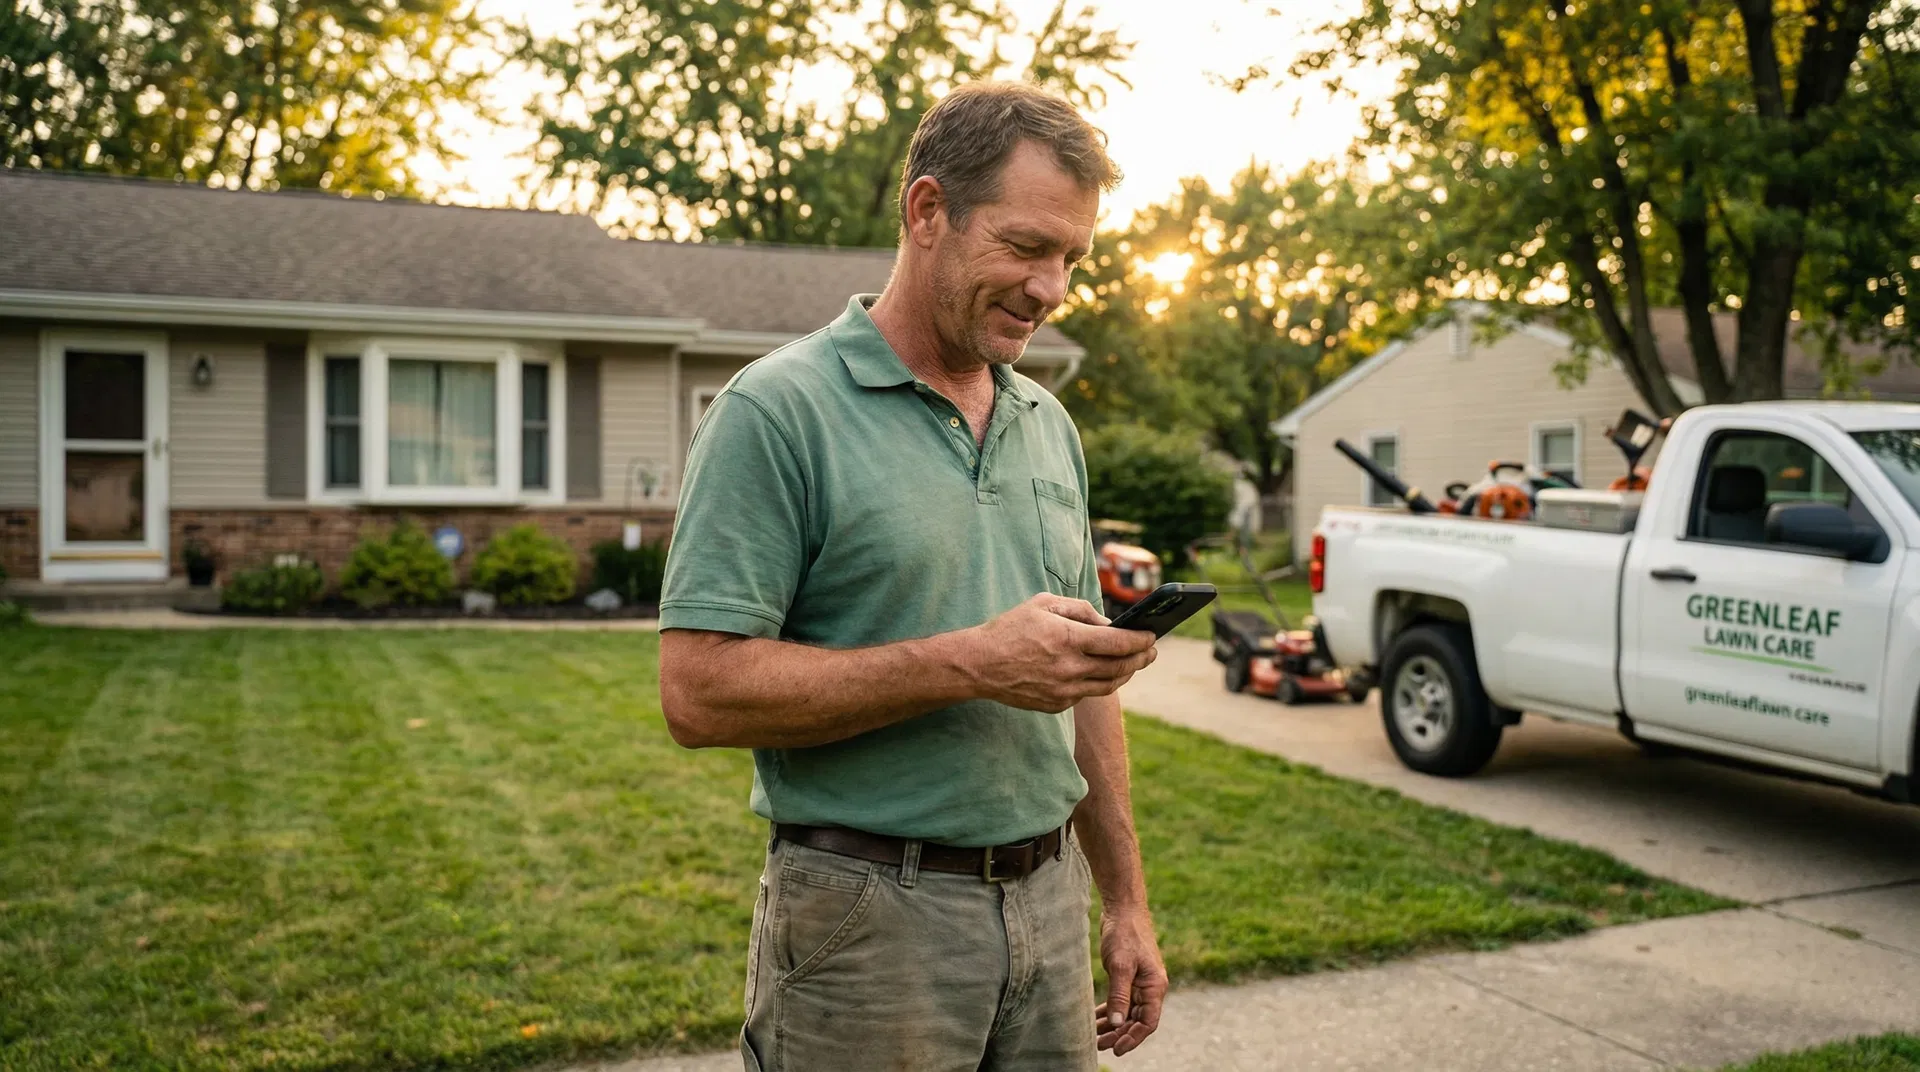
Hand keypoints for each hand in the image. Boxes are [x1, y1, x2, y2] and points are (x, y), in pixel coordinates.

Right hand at [962, 594, 1156, 711]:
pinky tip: (1102, 673)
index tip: (1152, 636)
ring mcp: (1063, 690)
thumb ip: (1079, 609)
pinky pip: (1087, 694)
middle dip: (1141, 658)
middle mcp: (1069, 668)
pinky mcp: (1056, 704)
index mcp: (1068, 638)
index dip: (1141, 640)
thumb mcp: (1043, 604)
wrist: (978, 665)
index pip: (1119, 643)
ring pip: (1108, 685)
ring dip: (1126, 673)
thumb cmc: (1010, 629)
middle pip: (1120, 667)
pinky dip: (1099, 682)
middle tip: (1152, 651)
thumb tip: (1107, 623)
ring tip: (1134, 663)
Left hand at [1094, 905, 1166, 1056]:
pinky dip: (1110, 1011)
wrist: (1123, 908)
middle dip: (1119, 1035)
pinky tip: (1096, 1018)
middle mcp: (1150, 987)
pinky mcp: (1129, 976)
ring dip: (1113, 1025)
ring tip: (1095, 1037)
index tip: (1117, 1049)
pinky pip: (1121, 1000)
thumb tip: (1118, 1024)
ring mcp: (1140, 982)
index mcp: (1155, 986)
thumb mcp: (1120, 966)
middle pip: (1137, 1020)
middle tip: (1099, 1045)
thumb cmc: (1125, 934)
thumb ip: (1119, 995)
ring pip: (1127, 1012)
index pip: (1148, 1022)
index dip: (1133, 1038)